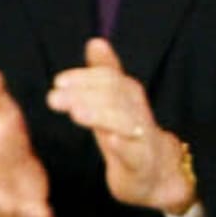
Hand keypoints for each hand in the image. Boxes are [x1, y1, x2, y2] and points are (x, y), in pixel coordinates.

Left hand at [47, 39, 196, 214]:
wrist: (161, 175)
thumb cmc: (133, 136)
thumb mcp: (117, 104)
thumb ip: (106, 73)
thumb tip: (96, 42)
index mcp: (129, 98)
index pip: (110, 79)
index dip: (85, 78)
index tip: (59, 81)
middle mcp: (138, 114)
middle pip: (116, 97)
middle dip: (84, 94)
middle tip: (54, 97)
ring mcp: (143, 139)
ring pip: (125, 122)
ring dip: (101, 115)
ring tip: (76, 113)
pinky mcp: (143, 164)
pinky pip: (137, 153)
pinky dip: (125, 146)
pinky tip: (112, 140)